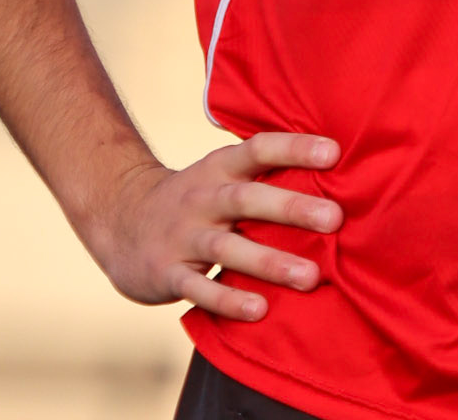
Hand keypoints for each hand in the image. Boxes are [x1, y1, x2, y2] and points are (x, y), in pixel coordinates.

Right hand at [86, 131, 343, 321]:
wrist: (120, 219)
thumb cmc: (197, 198)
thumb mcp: (221, 174)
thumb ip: (266, 174)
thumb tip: (337, 172)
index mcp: (220, 168)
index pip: (259, 148)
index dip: (295, 147)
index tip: (334, 152)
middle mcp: (203, 198)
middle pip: (248, 198)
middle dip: (291, 207)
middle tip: (336, 218)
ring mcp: (183, 236)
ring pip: (227, 248)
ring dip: (269, 262)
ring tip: (310, 277)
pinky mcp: (167, 273)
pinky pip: (199, 289)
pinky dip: (228, 300)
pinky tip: (260, 310)